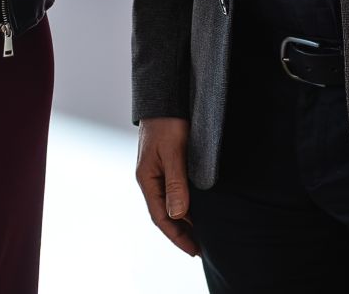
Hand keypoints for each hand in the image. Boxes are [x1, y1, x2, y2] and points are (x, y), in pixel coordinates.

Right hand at [134, 117, 197, 255]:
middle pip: (163, 213)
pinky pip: (173, 191)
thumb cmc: (169, 123)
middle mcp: (149, 178)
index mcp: (147, 179)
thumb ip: (176, 183)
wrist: (165, 96)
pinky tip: (197, 208)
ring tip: (201, 234)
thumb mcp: (174, 153)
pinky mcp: (166, 163)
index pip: (160, 217)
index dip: (177, 236)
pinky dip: (184, 204)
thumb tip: (179, 215)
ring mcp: (156, 171)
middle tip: (201, 249)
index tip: (194, 251)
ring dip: (183, 220)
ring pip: (169, 203)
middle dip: (181, 233)